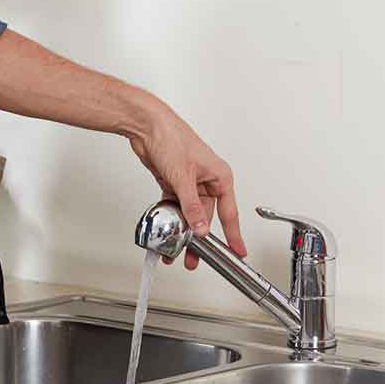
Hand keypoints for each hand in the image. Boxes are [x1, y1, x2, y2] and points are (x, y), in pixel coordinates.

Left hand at [126, 100, 246, 269]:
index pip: (229, 212)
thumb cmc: (171, 137)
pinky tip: (167, 231)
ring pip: (189, 214)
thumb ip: (192, 206)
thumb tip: (200, 227)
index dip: (233, 235)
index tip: (238, 251)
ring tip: (176, 249)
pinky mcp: (173, 183)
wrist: (146, 125)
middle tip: (196, 258)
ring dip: (182, 231)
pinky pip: (175, 207)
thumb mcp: (183, 177)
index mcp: (219, 177)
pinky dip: (171, 219)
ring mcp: (189, 183)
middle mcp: (207, 180)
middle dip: (200, 238)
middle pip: (207, 217)